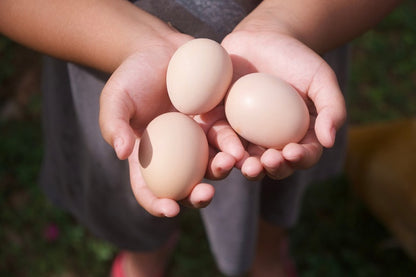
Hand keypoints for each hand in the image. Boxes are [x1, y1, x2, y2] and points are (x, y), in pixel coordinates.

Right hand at [99, 35, 244, 216]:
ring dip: (222, 169)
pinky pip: (228, 138)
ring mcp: (198, 141)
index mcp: (147, 157)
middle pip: (186, 186)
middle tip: (205, 194)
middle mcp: (175, 156)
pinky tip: (242, 147)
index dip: (157, 204)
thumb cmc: (132, 75)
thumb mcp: (116, 97)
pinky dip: (235, 145)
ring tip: (230, 162)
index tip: (170, 209)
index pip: (149, 189)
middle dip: (197, 196)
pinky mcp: (217, 123)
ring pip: (212, 165)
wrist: (160, 50)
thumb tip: (122, 153)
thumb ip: (114, 124)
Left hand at [221, 30, 345, 179]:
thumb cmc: (296, 59)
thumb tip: (329, 142)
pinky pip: (216, 138)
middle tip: (267, 162)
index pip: (302, 156)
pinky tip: (221, 149)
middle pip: (271, 165)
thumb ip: (331, 108)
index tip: (292, 151)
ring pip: (243, 159)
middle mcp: (269, 142)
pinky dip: (218, 147)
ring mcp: (243, 134)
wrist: (262, 39)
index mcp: (297, 137)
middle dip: (270, 168)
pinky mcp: (219, 122)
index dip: (299, 159)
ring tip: (243, 163)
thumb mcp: (320, 78)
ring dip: (243, 166)